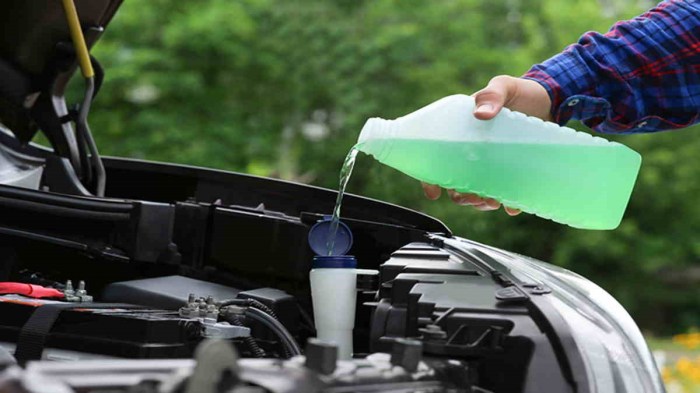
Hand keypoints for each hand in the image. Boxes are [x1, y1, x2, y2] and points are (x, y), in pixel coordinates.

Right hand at [421, 75, 551, 215]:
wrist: (552, 98)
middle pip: (457, 182)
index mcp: (463, 132)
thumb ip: (491, 96)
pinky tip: (512, 206)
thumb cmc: (521, 91)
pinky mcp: (515, 170)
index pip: (438, 159)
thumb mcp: (503, 86)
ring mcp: (495, 163)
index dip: (430, 178)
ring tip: (490, 202)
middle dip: (460, 197)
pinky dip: (508, 203)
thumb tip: (481, 114)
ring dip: (481, 203)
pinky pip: (508, 193)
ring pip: (479, 191)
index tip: (433, 192)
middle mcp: (475, 151)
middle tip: (470, 197)